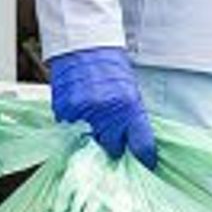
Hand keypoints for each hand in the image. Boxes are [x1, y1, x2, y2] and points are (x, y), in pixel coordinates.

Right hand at [46, 46, 159, 166]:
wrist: (85, 46)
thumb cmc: (111, 67)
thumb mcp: (131, 92)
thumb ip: (132, 120)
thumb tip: (133, 147)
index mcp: (129, 107)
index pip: (141, 146)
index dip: (144, 158)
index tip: (146, 165)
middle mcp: (106, 113)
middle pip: (114, 149)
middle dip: (115, 145)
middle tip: (113, 135)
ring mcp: (84, 114)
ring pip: (91, 143)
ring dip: (94, 136)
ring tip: (95, 118)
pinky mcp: (65, 113)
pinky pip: (72, 132)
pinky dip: (77, 127)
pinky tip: (82, 112)